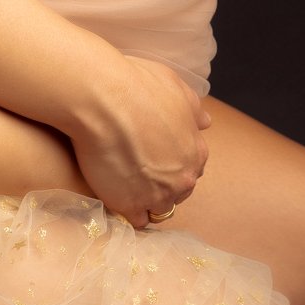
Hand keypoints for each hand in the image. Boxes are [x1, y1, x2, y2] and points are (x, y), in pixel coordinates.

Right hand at [67, 55, 209, 227]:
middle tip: (135, 165)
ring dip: (145, 198)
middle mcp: (183, 178)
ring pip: (158, 208)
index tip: (151, 152)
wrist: (100, 98)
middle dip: (160, 181)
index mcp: (195, 151)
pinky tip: (114, 195)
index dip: (170, 159)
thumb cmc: (136, 85)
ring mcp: (157, 195)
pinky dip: (127, 210)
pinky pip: (135, 219)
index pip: (190, 166)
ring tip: (123, 184)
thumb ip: (193, 109)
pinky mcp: (129, 205)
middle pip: (177, 190)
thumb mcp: (175, 87)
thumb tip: (205, 123)